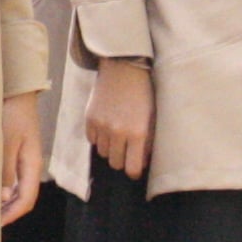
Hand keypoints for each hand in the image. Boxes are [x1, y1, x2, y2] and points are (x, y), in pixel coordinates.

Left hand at [0, 90, 46, 224]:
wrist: (16, 93)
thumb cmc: (12, 114)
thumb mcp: (6, 142)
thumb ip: (5, 169)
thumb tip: (4, 197)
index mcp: (32, 165)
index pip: (27, 199)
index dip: (12, 214)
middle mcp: (30, 166)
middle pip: (23, 198)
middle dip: (8, 212)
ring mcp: (24, 160)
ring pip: (17, 189)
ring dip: (4, 202)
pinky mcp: (16, 154)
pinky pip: (11, 178)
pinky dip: (1, 188)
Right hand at [85, 57, 153, 180]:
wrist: (124, 70)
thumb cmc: (143, 95)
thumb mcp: (151, 119)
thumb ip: (147, 143)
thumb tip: (141, 163)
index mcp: (138, 133)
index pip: (132, 168)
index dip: (134, 171)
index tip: (134, 168)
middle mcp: (118, 132)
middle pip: (115, 163)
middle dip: (121, 160)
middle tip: (126, 150)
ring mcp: (102, 126)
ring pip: (102, 153)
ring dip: (109, 148)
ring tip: (116, 135)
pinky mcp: (89, 119)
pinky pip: (92, 140)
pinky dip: (99, 137)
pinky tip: (106, 126)